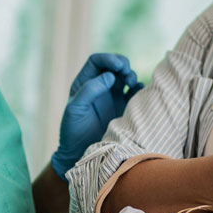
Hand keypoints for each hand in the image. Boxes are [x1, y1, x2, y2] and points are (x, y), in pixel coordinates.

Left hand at [52, 53, 145, 176]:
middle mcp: (100, 86)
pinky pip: (134, 93)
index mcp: (85, 82)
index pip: (97, 61)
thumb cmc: (73, 131)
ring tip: (132, 83)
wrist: (80, 154)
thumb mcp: (76, 109)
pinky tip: (138, 92)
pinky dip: (139, 89)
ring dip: (131, 76)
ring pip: (125, 77)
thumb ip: (89, 90)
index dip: (108, 59)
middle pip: (114, 66)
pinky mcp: (123, 108)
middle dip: (123, 65)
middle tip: (127, 74)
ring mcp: (112, 96)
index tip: (118, 65)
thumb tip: (110, 75)